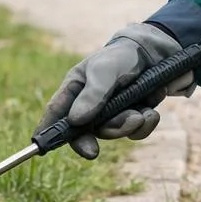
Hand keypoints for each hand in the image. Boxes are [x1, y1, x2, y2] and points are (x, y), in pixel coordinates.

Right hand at [38, 22, 193, 158]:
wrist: (160, 53)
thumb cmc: (123, 56)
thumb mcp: (105, 70)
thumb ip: (92, 94)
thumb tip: (75, 121)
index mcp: (76, 89)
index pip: (56, 114)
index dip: (47, 131)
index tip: (40, 148)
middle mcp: (91, 104)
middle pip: (87, 132)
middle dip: (102, 134)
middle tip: (103, 144)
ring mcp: (113, 112)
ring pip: (114, 132)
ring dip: (128, 126)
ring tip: (143, 113)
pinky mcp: (133, 115)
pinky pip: (135, 132)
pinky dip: (144, 125)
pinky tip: (152, 113)